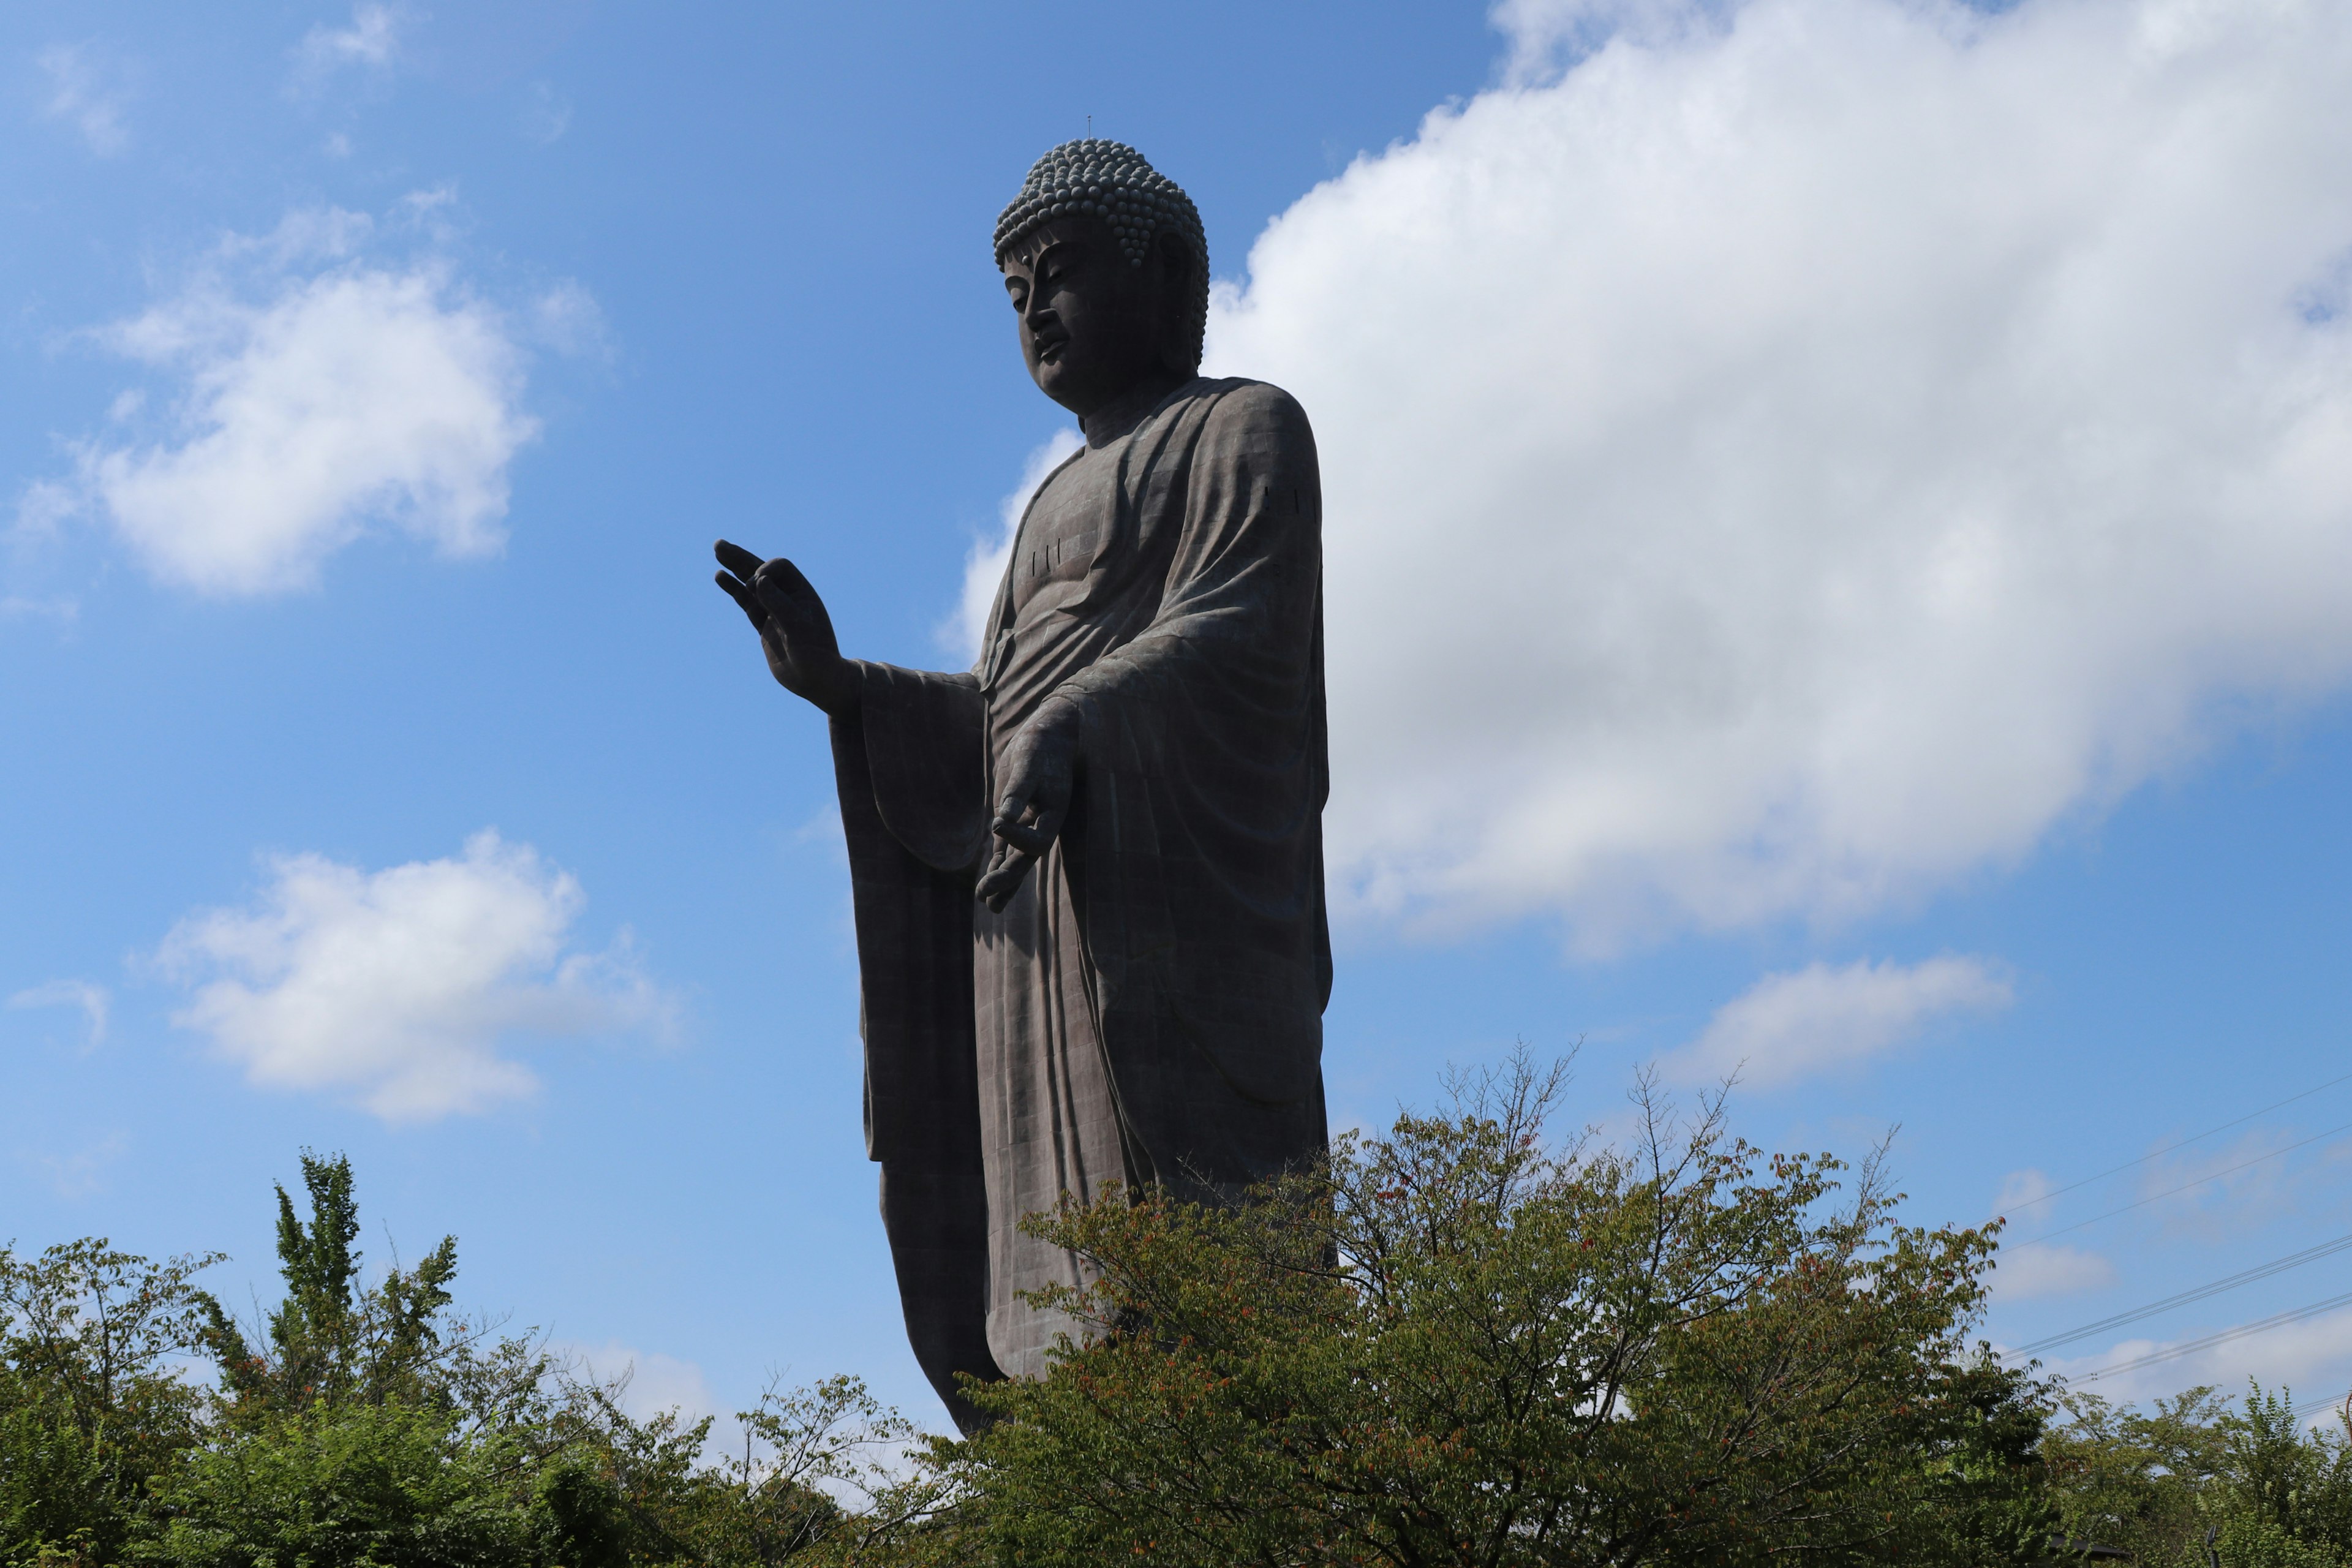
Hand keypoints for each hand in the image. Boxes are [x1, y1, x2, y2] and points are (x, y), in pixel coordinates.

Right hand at [713, 540, 859, 715]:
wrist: (817, 681)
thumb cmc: (815, 656)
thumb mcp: (799, 630)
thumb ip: (780, 605)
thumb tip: (760, 581)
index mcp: (802, 593)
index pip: (779, 568)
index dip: (764, 570)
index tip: (757, 587)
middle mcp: (788, 598)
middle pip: (761, 570)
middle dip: (741, 557)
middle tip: (719, 545)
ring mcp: (774, 611)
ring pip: (751, 585)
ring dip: (734, 568)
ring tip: (717, 550)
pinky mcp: (764, 625)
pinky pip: (746, 603)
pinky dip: (733, 589)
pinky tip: (720, 576)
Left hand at [976, 700, 1081, 911]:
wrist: (1045, 738)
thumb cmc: (1041, 748)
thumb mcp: (1029, 765)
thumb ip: (1017, 793)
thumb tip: (1000, 819)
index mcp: (1053, 816)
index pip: (1037, 842)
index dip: (1017, 838)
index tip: (998, 822)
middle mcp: (1041, 827)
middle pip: (1025, 861)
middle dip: (1006, 880)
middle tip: (985, 895)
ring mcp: (1026, 827)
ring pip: (1015, 862)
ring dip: (1002, 882)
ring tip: (987, 904)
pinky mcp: (1012, 823)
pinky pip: (1004, 851)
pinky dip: (995, 867)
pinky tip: (985, 887)